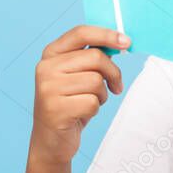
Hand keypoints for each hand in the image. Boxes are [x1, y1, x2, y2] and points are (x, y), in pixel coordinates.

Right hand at [31, 25, 128, 163]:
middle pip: (95, 57)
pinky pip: (92, 102)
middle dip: (113, 73)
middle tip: (116, 85)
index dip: (107, 34)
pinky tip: (82, 114)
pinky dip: (95, 109)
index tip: (127, 42)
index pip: (81, 33)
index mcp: (51, 54)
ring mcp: (48, 89)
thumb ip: (92, 57)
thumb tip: (121, 42)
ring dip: (102, 94)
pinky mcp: (55, 109)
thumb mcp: (77, 75)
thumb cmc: (70, 103)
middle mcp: (45, 68)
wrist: (51, 140)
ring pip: (96, 81)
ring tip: (90, 101)